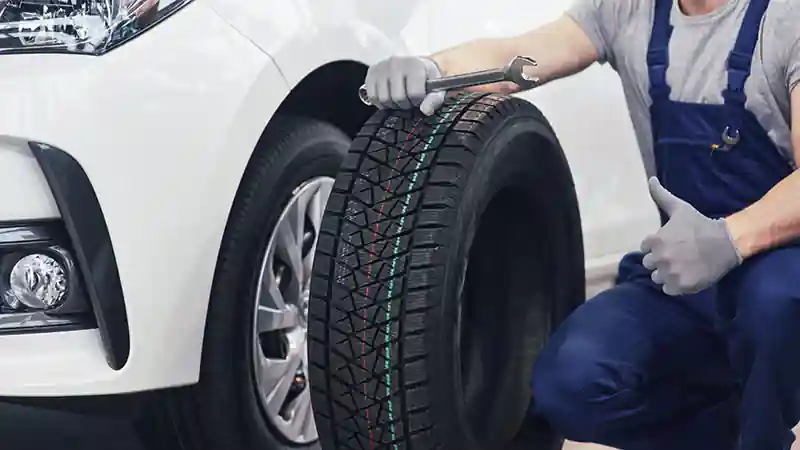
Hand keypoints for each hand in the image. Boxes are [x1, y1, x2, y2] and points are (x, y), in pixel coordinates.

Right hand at [364, 56, 445, 114]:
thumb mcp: (436, 86)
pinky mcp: (371, 72)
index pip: (414, 94)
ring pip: (384, 99)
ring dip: (392, 104)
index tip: (419, 97)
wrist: (413, 63)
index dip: (418, 101)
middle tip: (408, 99)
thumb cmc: (425, 76)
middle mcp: (396, 63)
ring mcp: (381, 67)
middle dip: (405, 104)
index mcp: (414, 65)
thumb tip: (425, 110)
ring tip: (399, 97)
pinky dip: (380, 102)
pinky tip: (388, 97)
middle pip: (398, 98)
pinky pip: (373, 97)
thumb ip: (435, 98)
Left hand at [641, 177, 742, 295]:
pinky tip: (685, 276)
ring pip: (657, 278)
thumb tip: (650, 179)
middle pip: (649, 264)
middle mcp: (660, 258)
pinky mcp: (680, 286)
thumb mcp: (680, 208)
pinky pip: (668, 290)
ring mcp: (670, 273)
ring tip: (681, 266)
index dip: (656, 247)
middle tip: (677, 256)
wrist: (726, 243)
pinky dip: (674, 286)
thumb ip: (661, 196)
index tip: (671, 244)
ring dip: (665, 274)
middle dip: (660, 260)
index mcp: (655, 240)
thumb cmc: (700, 225)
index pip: (645, 248)